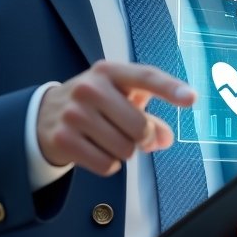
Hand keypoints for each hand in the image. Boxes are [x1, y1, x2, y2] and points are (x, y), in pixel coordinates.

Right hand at [37, 60, 195, 175]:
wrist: (45, 114)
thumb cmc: (94, 103)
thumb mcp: (120, 98)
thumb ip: (149, 115)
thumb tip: (166, 139)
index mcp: (109, 72)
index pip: (145, 77)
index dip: (170, 88)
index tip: (191, 98)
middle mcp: (90, 88)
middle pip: (140, 127)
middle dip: (144, 138)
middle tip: (133, 135)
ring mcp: (74, 113)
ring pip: (125, 149)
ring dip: (124, 152)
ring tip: (107, 138)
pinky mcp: (64, 139)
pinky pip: (107, 165)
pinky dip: (108, 164)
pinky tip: (95, 150)